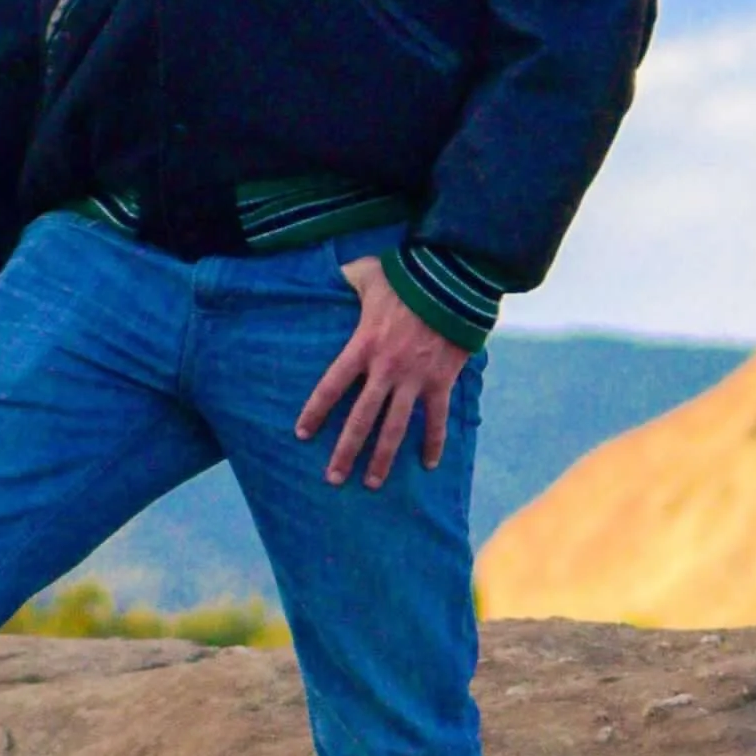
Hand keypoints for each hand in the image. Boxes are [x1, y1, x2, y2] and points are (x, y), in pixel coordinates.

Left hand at [295, 254, 469, 488]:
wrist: (452, 282)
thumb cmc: (407, 278)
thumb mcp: (369, 274)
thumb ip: (349, 277)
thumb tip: (336, 271)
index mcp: (362, 346)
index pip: (331, 386)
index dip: (315, 411)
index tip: (302, 434)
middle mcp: (385, 369)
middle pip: (360, 419)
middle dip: (345, 451)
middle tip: (333, 478)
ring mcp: (414, 379)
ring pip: (395, 428)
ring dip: (383, 458)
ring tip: (372, 483)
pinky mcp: (440, 382)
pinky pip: (436, 419)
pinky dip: (433, 442)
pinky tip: (428, 464)